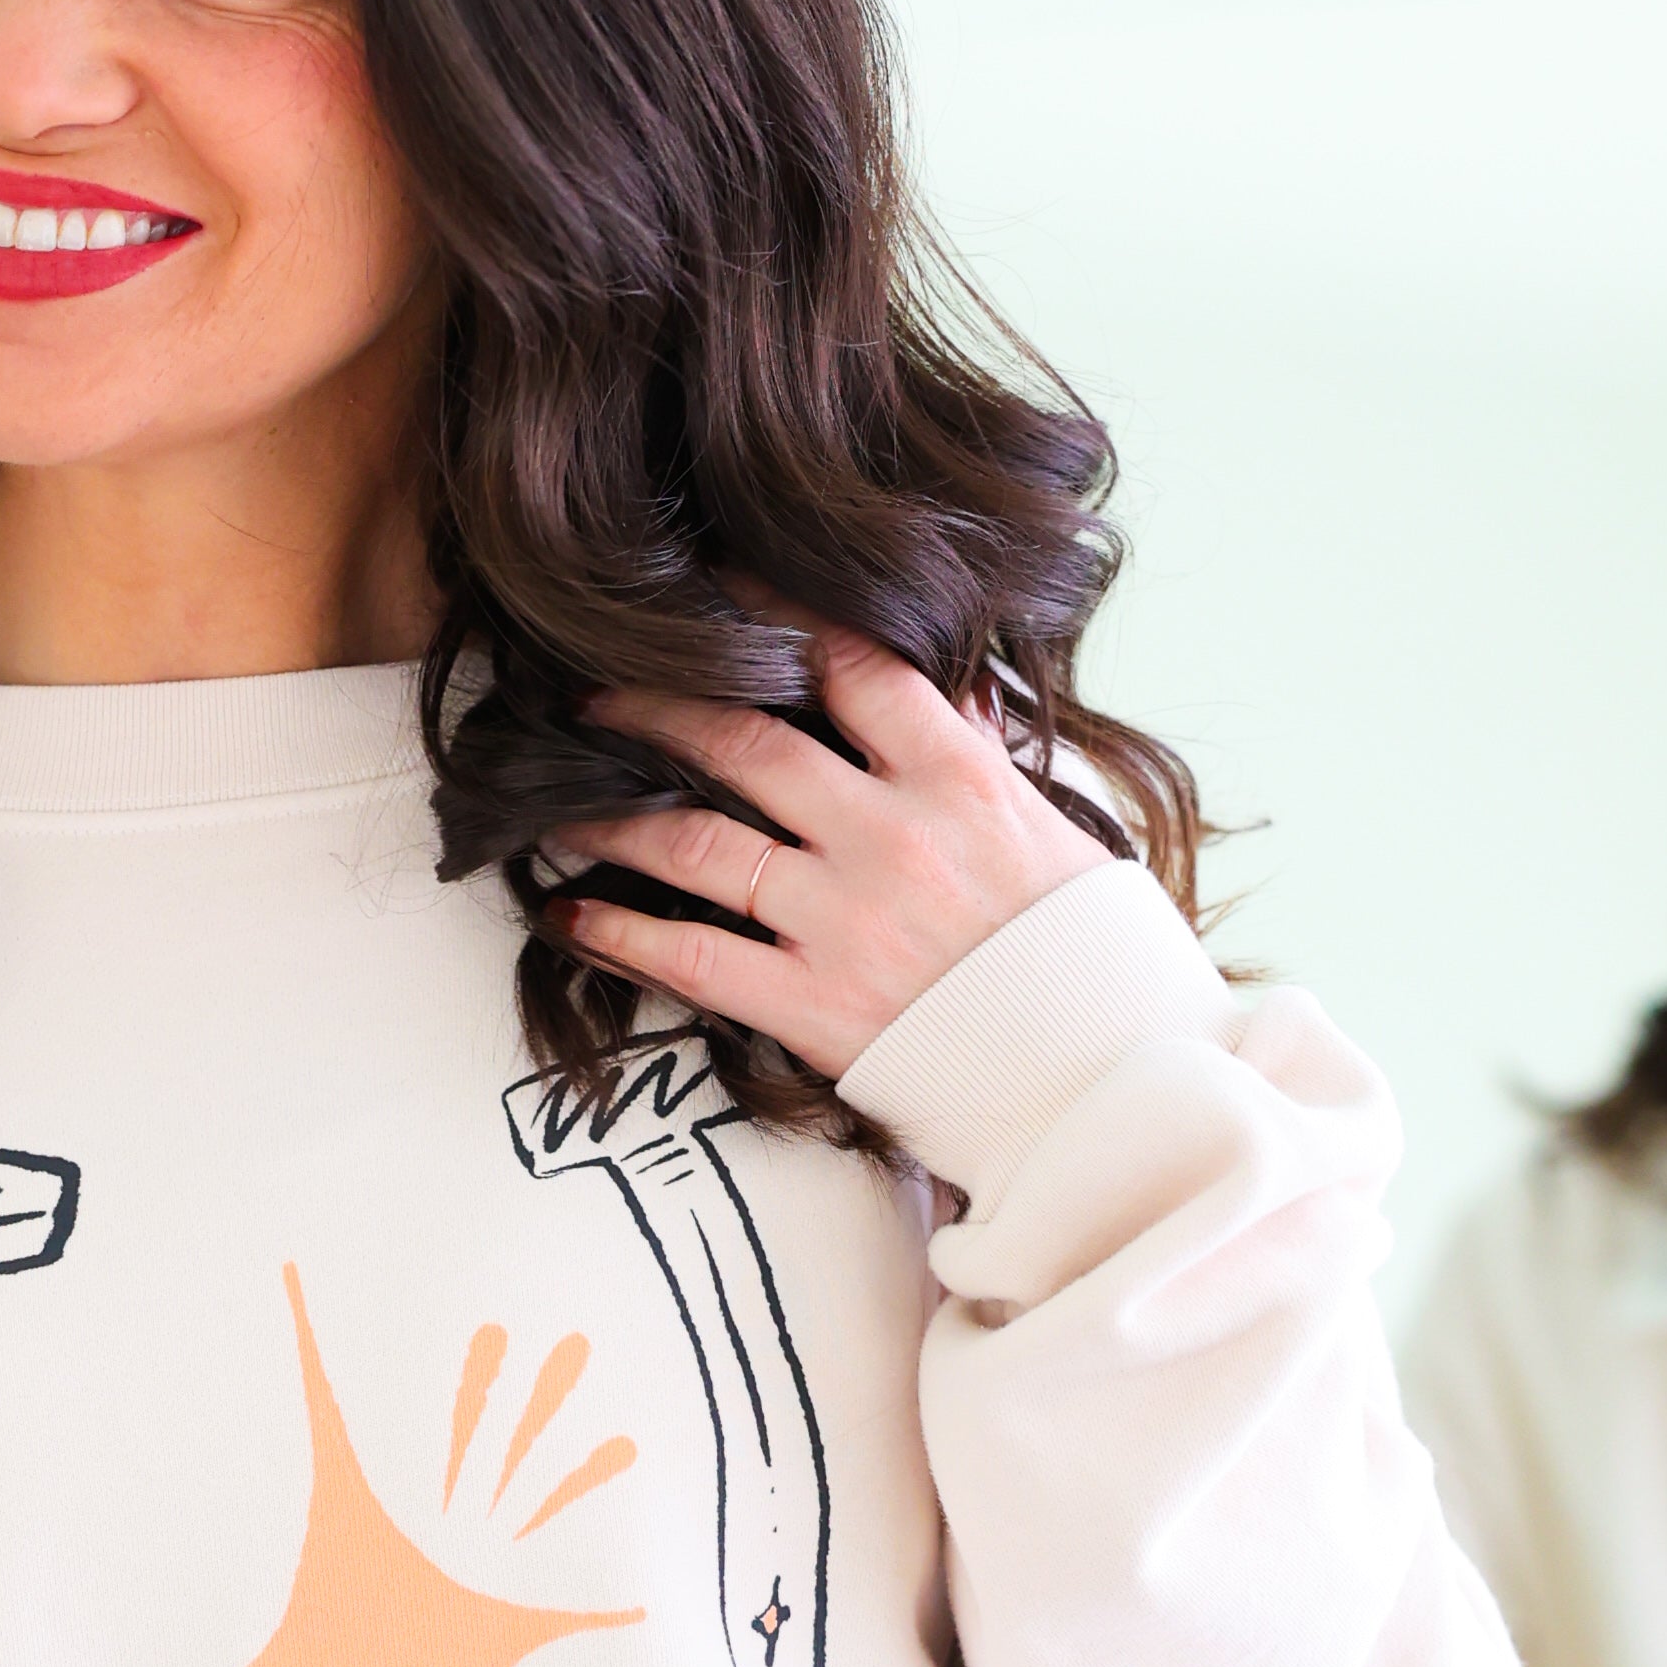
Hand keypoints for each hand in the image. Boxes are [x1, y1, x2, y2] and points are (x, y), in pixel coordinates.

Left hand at [552, 623, 1107, 1083]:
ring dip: (616, 821)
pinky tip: (573, 915)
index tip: (712, 583)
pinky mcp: (816, 1006)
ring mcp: (846, 922)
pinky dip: (623, 933)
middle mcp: (891, 838)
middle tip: (592, 693)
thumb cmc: (1087, 956)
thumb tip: (945, 686)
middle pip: (747, 742)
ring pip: (700, 845)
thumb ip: (979, 757)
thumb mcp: (1054, 830)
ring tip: (560, 806)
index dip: (773, 613)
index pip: (852, 664)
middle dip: (656, 708)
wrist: (1106, 1083)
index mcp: (957, 780)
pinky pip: (695, 958)